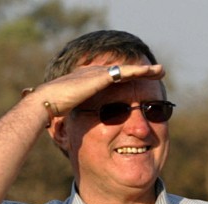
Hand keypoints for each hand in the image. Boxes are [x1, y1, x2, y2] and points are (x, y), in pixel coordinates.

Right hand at [29, 63, 165, 120]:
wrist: (47, 103)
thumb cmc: (56, 111)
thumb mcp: (80, 114)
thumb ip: (89, 116)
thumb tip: (92, 129)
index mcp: (91, 83)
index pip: (114, 80)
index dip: (129, 81)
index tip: (143, 83)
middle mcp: (96, 75)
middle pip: (124, 72)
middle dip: (141, 71)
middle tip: (158, 73)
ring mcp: (98, 74)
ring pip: (127, 70)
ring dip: (144, 70)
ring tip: (160, 71)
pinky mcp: (100, 76)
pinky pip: (124, 72)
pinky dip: (138, 71)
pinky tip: (150, 71)